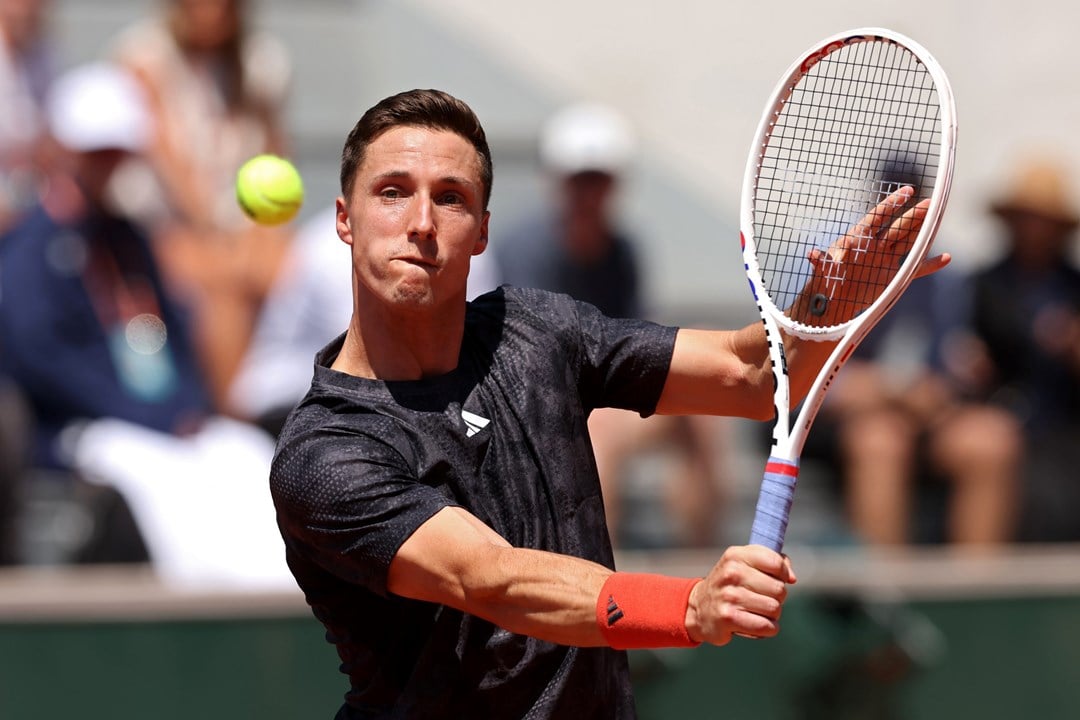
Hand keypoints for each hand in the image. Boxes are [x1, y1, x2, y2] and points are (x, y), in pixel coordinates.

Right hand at [684, 545, 796, 644]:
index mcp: (736, 555)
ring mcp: (729, 596)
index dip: (783, 574)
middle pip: (779, 589)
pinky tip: (754, 624)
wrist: (698, 608)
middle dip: (776, 598)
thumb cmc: (730, 585)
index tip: (777, 579)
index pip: (776, 562)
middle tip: (761, 599)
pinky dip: (767, 629)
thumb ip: (772, 562)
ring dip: (771, 615)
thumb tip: (791, 578)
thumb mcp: (744, 564)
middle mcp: (731, 573)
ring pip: (774, 609)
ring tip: (756, 611)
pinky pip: (766, 626)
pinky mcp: (729, 618)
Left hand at [793, 186, 949, 324]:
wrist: (831, 304)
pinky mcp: (892, 279)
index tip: (907, 191)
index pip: (878, 217)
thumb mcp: (822, 272)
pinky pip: (914, 270)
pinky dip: (929, 265)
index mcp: (859, 240)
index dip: (892, 204)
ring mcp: (885, 261)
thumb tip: (813, 254)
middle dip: (915, 215)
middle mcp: (875, 247)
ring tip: (938, 216)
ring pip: (909, 242)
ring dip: (924, 232)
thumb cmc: (823, 285)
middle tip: (931, 202)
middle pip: (898, 226)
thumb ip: (821, 262)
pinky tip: (946, 258)